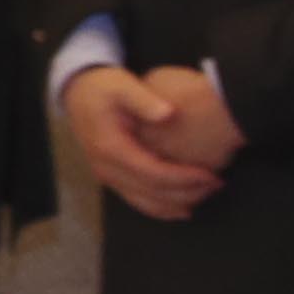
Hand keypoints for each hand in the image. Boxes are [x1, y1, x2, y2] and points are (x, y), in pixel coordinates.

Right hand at [62, 64, 224, 221]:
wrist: (77, 93)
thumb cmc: (104, 88)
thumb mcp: (123, 85)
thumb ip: (144, 100)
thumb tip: (168, 113)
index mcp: (111, 147)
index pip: (152, 173)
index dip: (183, 178)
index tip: (209, 175)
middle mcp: (106, 168)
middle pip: (151, 193)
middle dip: (186, 193)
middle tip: (216, 185)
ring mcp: (107, 176)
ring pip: (144, 203)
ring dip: (176, 205)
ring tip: (205, 196)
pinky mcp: (112, 178)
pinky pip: (137, 201)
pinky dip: (161, 208)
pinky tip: (182, 208)